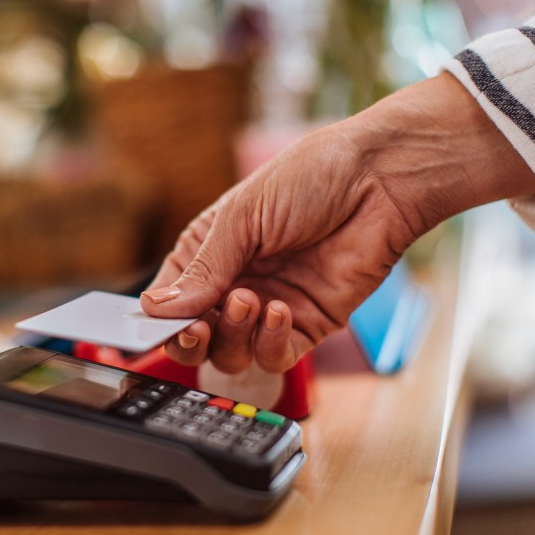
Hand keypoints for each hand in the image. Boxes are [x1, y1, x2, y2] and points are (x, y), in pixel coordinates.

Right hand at [140, 73, 534, 373]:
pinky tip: (279, 310)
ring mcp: (271, 307)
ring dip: (233, 335)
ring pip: (232, 355)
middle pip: (197, 338)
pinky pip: (276, 356)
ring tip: (248, 299)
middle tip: (198, 326)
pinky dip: (270, 343)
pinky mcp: (309, 325)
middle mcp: (236, 283)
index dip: (160, 318)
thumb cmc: (311, 177)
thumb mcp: (242, 216)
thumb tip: (158, 309)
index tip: (155, 325)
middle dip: (191, 339)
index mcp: (211, 252)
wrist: (379, 180)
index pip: (171, 300)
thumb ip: (203, 269)